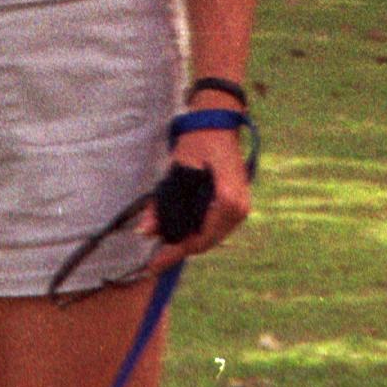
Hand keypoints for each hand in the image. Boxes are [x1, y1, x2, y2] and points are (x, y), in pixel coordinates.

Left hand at [145, 117, 251, 263]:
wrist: (218, 121)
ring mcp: (242, 207)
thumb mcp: (176, 171)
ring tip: (163, 242)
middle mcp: (240, 208)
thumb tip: (145, 233)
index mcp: (227, 201)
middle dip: (179, 248)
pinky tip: (179, 228)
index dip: (174, 253)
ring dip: (188, 239)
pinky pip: (215, 227)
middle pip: (206, 242)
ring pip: (211, 236)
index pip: (198, 239)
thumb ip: (162, 204)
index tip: (153, 265)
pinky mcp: (238, 204)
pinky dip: (197, 229)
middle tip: (154, 257)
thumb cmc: (197, 141)